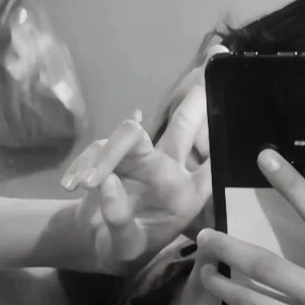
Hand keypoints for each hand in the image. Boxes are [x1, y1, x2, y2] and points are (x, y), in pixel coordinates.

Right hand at [61, 82, 214, 271]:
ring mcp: (143, 158)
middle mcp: (170, 172)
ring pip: (131, 133)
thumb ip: (117, 219)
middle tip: (217, 53)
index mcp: (184, 198)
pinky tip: (72, 185)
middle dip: (196, 98)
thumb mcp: (120, 249)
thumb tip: (105, 181)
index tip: (232, 106)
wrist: (96, 243)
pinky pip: (101, 147)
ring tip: (83, 186)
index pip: (209, 169)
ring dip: (105, 156)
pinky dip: (85, 165)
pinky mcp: (117, 152)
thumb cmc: (121, 251)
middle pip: (184, 127)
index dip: (220, 143)